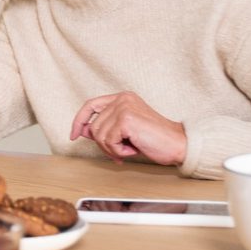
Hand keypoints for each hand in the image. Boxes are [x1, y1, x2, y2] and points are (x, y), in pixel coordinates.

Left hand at [69, 91, 187, 166]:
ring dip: (112, 149)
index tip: (73, 135)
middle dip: (103, 144)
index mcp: (122, 98)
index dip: (79, 120)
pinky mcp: (126, 119)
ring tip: (129, 149)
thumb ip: (105, 127)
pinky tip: (132, 149)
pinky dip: (118, 151)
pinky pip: (108, 141)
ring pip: (98, 135)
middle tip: (119, 152)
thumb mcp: (125, 131)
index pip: (90, 105)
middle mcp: (122, 99)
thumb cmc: (154, 139)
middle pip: (93, 126)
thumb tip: (82, 130)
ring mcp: (124, 107)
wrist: (177, 144)